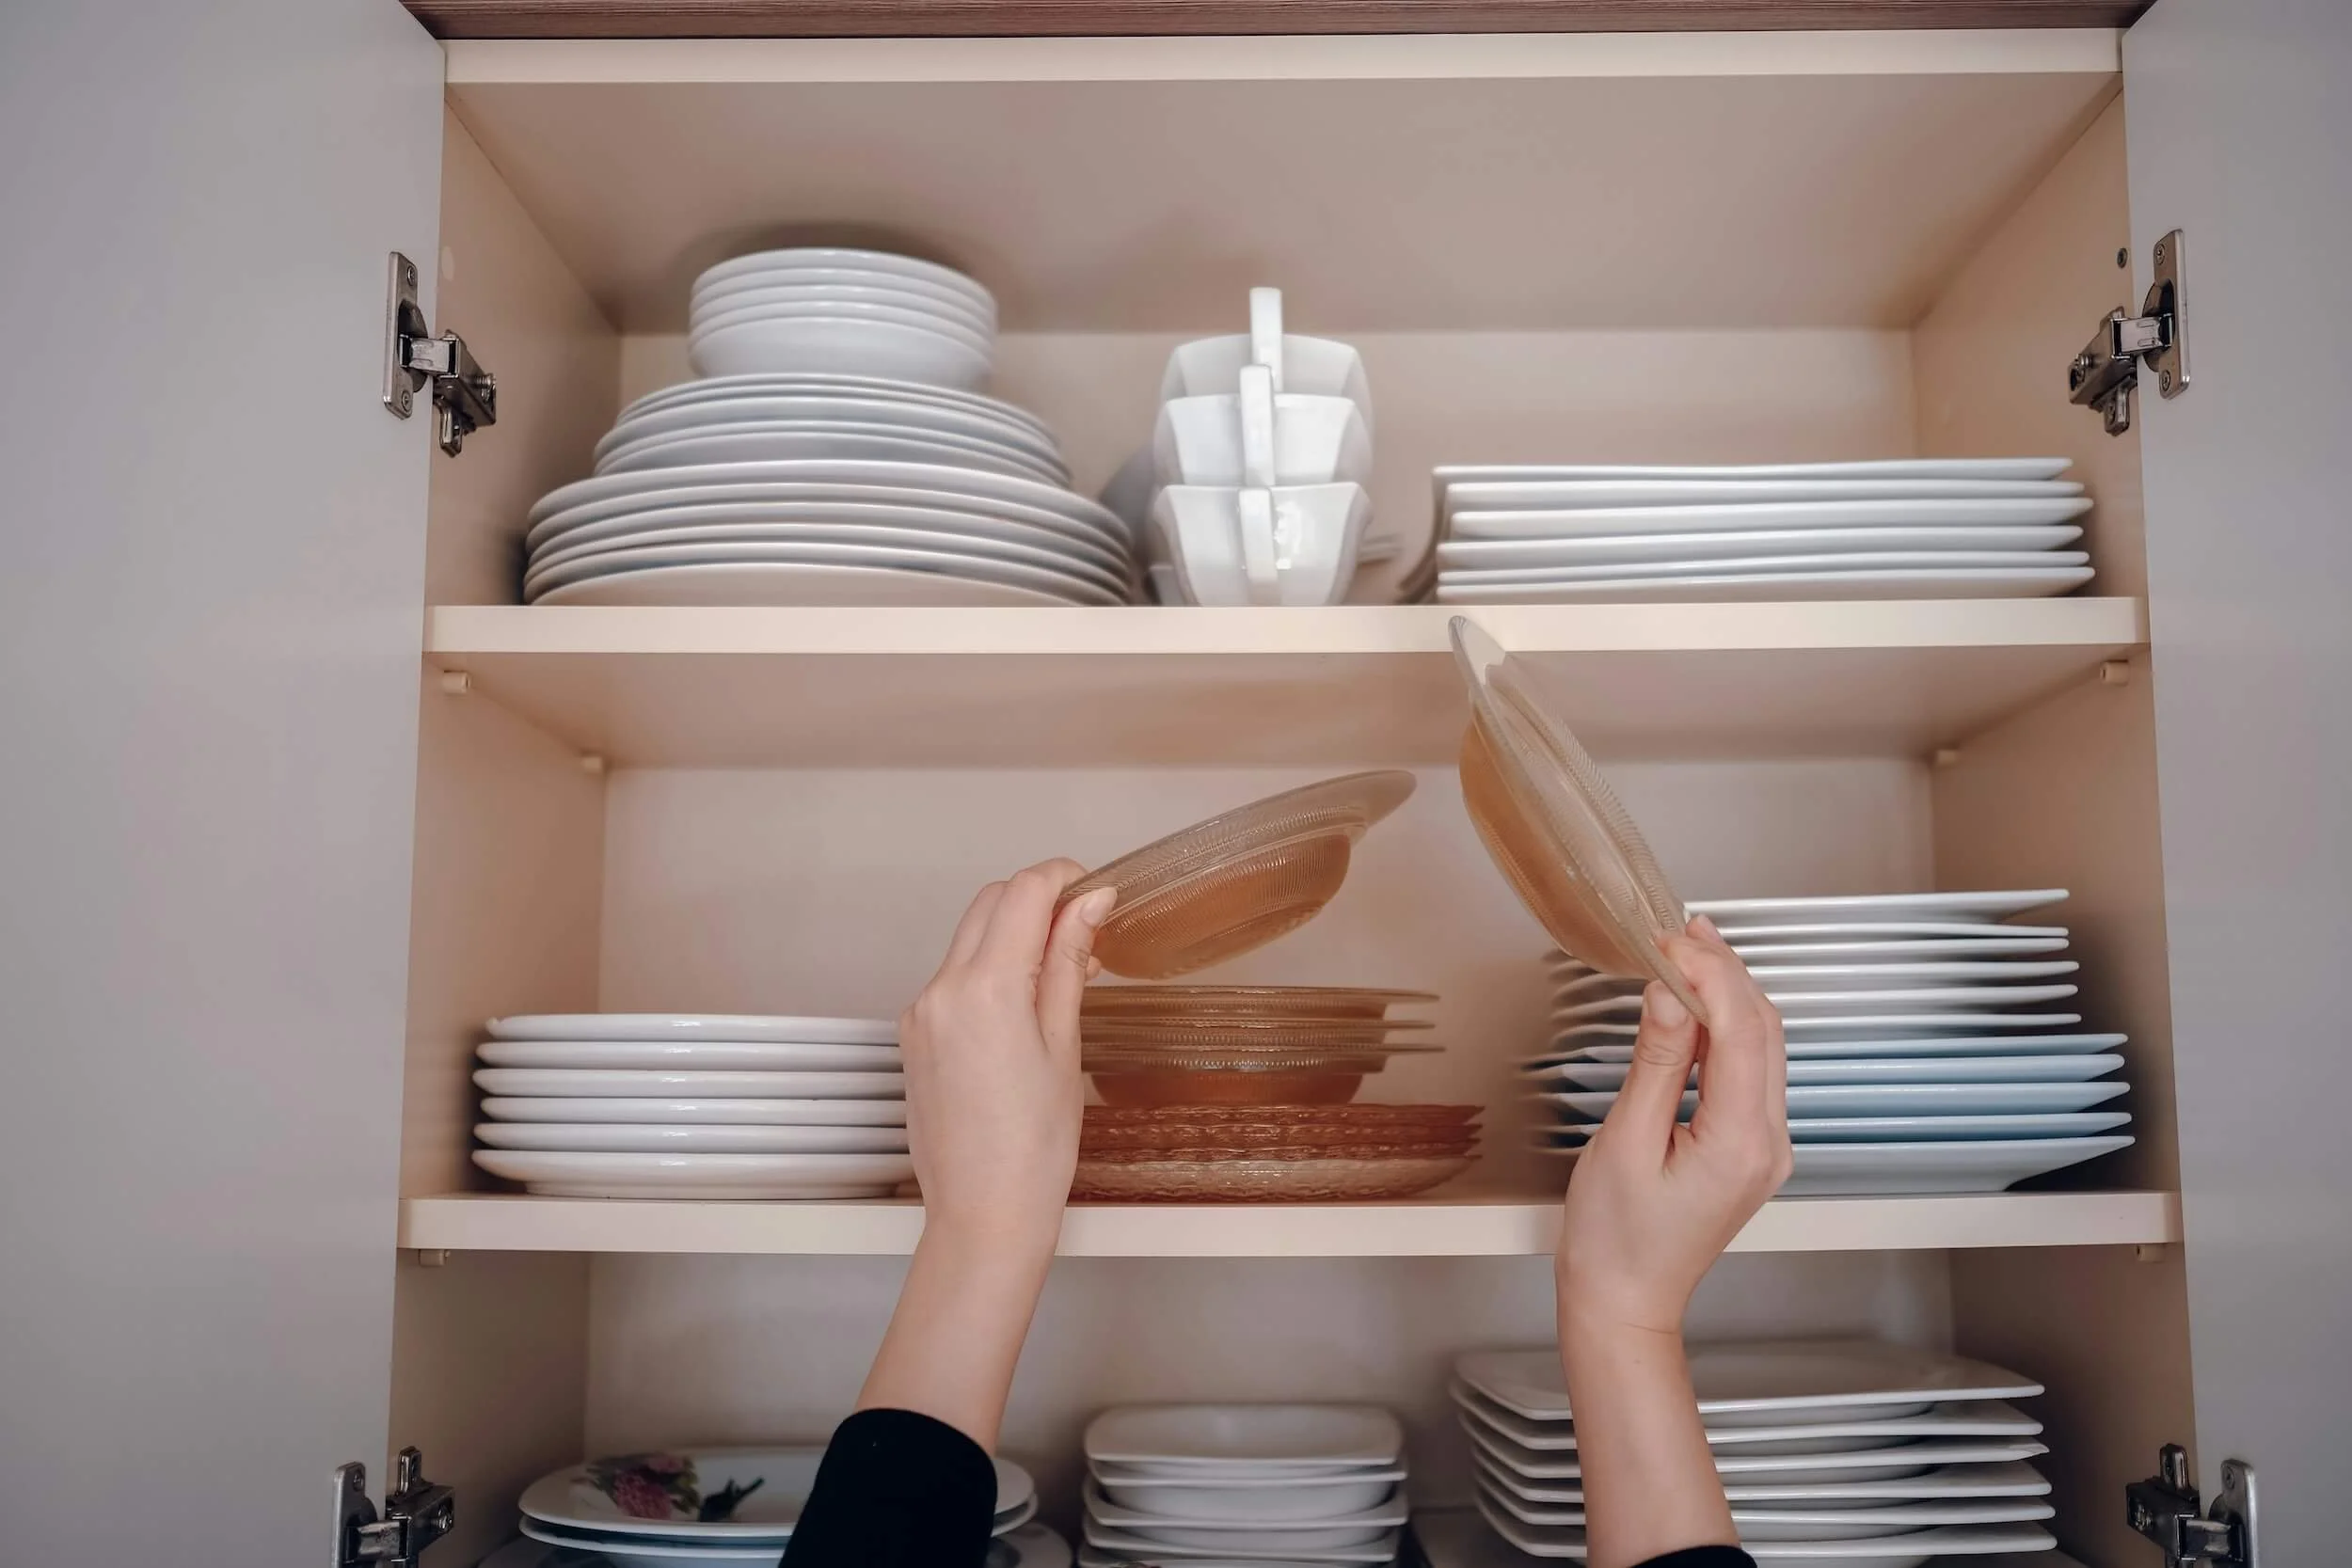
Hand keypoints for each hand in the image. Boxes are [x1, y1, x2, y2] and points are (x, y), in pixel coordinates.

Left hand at [858, 860, 1115, 1449]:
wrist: (982, 1216)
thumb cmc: (1035, 1148)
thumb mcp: (1064, 1046)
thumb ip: (1070, 963)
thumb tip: (1091, 904)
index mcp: (985, 988)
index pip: (1023, 892)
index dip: (1065, 878)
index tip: (1099, 891)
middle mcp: (940, 990)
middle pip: (990, 903)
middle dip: (1038, 899)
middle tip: (1088, 929)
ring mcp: (920, 1013)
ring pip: (969, 938)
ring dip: (1014, 934)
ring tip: (1065, 972)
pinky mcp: (913, 1036)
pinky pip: (953, 978)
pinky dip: (990, 970)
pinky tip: (1026, 1005)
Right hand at [1551, 916, 1789, 1567]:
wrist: (1625, 1301)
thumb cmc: (1615, 1240)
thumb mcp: (1625, 1142)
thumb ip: (1657, 1063)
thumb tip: (1671, 994)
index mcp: (1741, 1142)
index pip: (1743, 1030)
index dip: (1710, 973)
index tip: (1669, 938)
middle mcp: (1768, 1141)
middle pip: (1764, 1029)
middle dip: (1724, 971)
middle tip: (1675, 930)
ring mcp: (1765, 1145)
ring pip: (1763, 1044)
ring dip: (1728, 992)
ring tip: (1686, 947)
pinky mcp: (1748, 1146)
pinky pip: (1750, 1069)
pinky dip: (1726, 1026)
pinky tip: (1696, 1002)